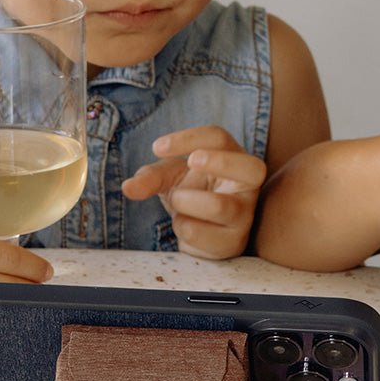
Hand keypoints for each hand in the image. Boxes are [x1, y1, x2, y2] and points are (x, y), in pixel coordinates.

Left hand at [121, 125, 266, 259]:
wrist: (200, 230)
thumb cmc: (191, 192)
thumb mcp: (168, 178)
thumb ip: (149, 178)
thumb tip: (128, 188)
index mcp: (233, 157)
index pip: (219, 138)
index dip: (189, 139)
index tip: (157, 147)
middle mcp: (247, 185)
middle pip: (252, 168)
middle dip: (219, 162)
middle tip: (191, 160)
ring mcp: (244, 215)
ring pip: (220, 206)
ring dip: (186, 202)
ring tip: (176, 202)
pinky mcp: (234, 242)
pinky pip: (203, 235)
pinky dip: (182, 228)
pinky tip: (185, 226)